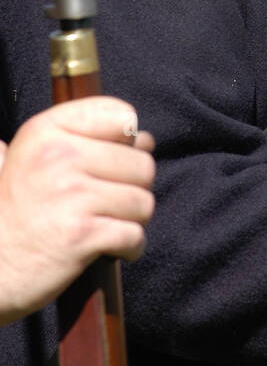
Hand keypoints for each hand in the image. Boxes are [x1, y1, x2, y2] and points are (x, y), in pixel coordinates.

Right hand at [0, 97, 155, 325]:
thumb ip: (90, 140)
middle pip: (142, 164)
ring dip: (133, 220)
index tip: (111, 163)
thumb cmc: (21, 211)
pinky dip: (130, 247)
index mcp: (47, 130)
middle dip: (135, 189)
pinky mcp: (80, 234)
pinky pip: (134, 235)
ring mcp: (71, 195)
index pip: (121, 116)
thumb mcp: (39, 159)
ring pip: (143, 202)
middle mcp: (59, 156)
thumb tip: (146, 139)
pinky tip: (109, 249)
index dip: (128, 142)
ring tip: (107, 225)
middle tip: (108, 204)